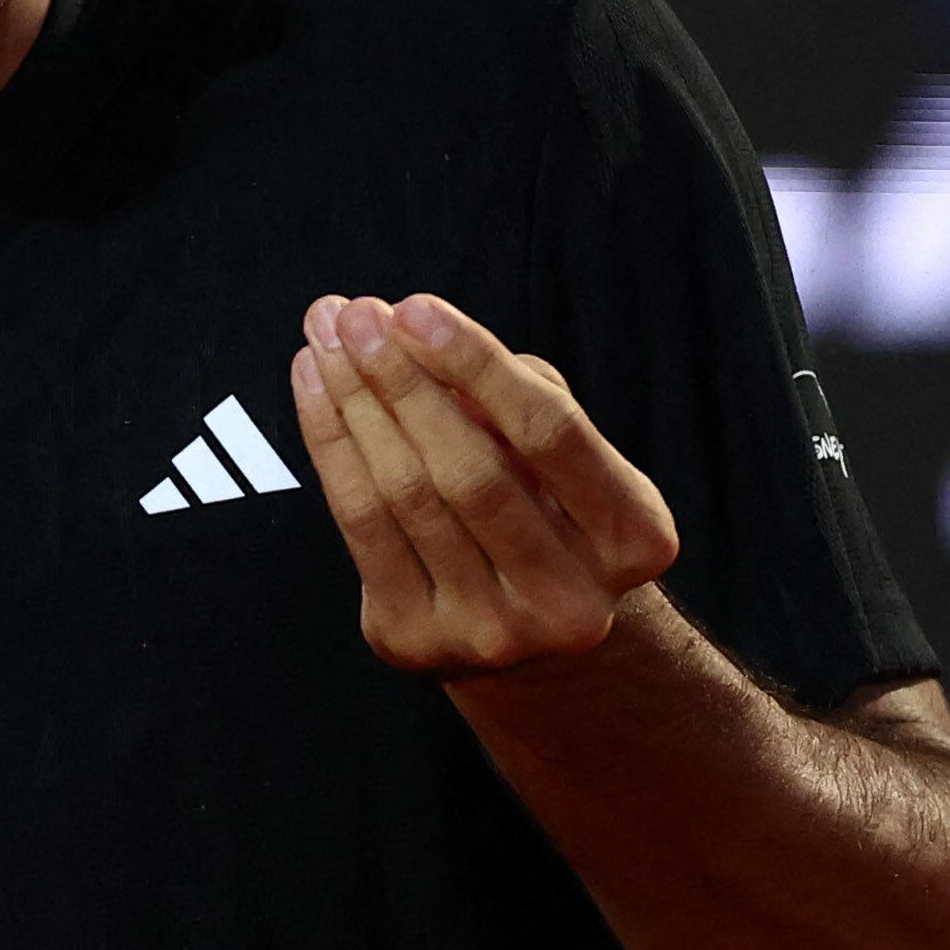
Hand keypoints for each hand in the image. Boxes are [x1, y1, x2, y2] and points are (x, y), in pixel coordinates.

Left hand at [290, 293, 679, 673]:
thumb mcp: (567, 453)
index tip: (415, 308)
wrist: (532, 637)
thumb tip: (414, 340)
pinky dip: (330, 446)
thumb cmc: (549, 509)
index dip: (477, 365)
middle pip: (470, 470)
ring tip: (325, 338)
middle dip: (402, 380)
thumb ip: (516, 396)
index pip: (551, 433)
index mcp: (635, 537)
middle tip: (354, 315)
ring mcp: (492, 632)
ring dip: (354, 403)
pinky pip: (360, 526)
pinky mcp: (416, 641)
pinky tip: (314, 387)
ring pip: (405, 495)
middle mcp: (571, 600)